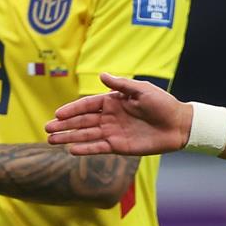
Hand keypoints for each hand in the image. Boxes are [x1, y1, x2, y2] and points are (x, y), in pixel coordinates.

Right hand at [46, 73, 191, 155]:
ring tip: (51, 141)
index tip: (56, 114)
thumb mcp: (142, 90)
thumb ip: (121, 85)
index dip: (72, 110)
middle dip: (64, 125)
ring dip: (70, 137)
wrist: (178, 125)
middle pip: (82, 121)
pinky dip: (85, 149)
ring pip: (86, 135)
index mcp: (114, 101)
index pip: (87, 105)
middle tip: (47, 129)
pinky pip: (98, 148)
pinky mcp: (119, 146)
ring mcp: (113, 132)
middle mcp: (110, 117)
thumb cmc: (162, 104)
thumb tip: (102, 75)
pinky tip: (71, 150)